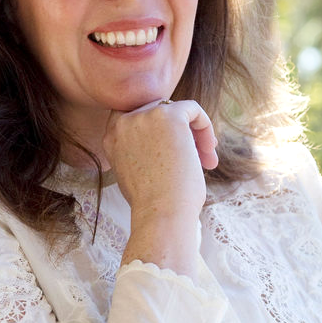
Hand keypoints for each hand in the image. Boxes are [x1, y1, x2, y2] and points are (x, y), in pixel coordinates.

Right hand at [104, 98, 217, 223]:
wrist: (160, 214)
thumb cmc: (152, 204)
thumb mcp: (134, 173)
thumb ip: (139, 151)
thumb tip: (164, 141)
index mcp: (111, 137)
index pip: (136, 118)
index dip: (158, 131)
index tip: (174, 152)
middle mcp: (123, 122)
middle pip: (158, 112)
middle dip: (180, 134)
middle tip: (197, 158)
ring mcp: (145, 116)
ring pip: (177, 110)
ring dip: (195, 134)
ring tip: (206, 160)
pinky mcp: (169, 115)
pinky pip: (193, 109)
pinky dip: (205, 126)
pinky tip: (210, 151)